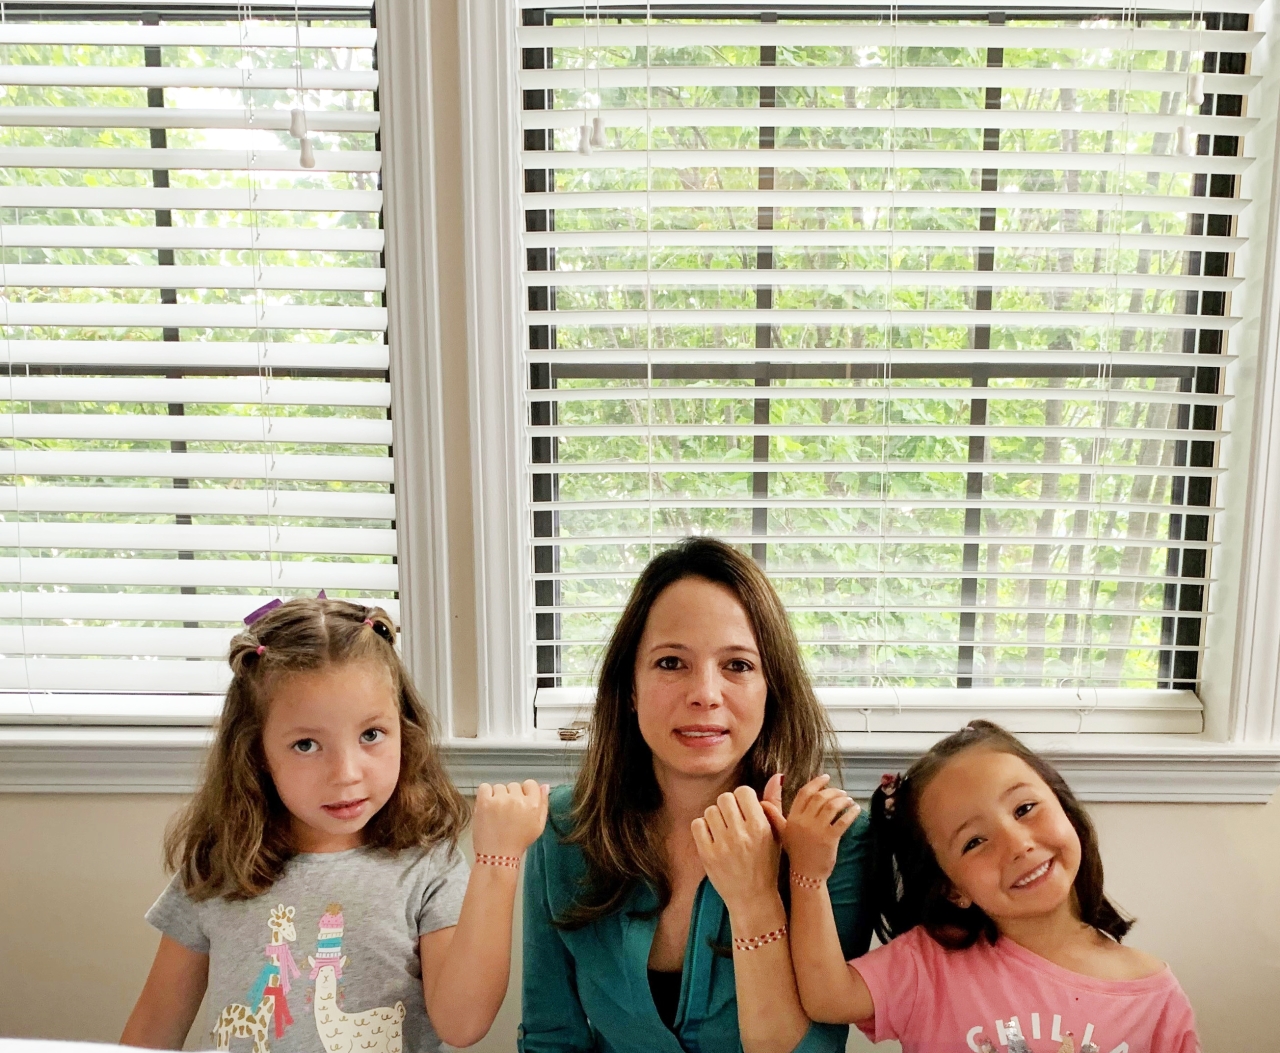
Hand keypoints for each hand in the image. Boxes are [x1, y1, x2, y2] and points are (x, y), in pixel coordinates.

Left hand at [472, 780, 549, 857]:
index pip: (530, 784)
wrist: (498, 856)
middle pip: (514, 786)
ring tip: (496, 812)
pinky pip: (485, 787)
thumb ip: (543, 804)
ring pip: (499, 787)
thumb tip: (544, 786)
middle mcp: (517, 799)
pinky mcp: (484, 802)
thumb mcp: (539, 826)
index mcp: (532, 804)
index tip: (520, 803)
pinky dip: (485, 794)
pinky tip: (487, 806)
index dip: (525, 792)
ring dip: (498, 796)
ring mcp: (500, 800)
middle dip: (511, 796)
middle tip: (507, 812)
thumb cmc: (519, 842)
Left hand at [691, 786, 780, 914]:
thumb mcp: (777, 834)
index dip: (743, 800)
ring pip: (710, 810)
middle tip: (733, 821)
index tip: (745, 812)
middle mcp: (741, 834)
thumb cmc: (767, 863)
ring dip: (716, 818)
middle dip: (728, 807)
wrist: (753, 899)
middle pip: (725, 798)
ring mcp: (722, 845)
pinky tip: (713, 838)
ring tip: (724, 831)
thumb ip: (774, 803)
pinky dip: (703, 828)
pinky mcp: (707, 855)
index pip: (743, 791)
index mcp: (760, 827)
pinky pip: (697, 825)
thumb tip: (776, 775)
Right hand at [770, 774, 859, 881]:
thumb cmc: (796, 853)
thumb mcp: (782, 832)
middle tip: (841, 792)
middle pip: (820, 797)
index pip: (804, 793)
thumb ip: (774, 816)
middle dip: (833, 791)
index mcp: (793, 818)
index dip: (816, 783)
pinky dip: (851, 813)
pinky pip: (843, 820)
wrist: (805, 875)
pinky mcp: (829, 838)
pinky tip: (856, 810)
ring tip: (849, 801)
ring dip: (843, 800)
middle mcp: (803, 821)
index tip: (826, 777)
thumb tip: (762, 802)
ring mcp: (816, 830)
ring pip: (832, 806)